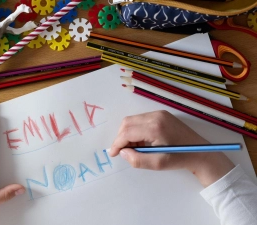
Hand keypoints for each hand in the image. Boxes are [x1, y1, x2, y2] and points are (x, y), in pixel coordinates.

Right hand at [110, 110, 234, 186]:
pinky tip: (143, 142)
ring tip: (137, 148)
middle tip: (125, 152)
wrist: (201, 152)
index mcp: (155, 127)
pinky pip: (140, 120)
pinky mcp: (161, 115)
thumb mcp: (157, 164)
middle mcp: (155, 116)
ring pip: (132, 120)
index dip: (117, 143)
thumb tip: (123, 152)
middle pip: (127, 123)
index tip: (113, 154)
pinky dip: (136, 130)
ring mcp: (159, 113)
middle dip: (121, 138)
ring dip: (128, 134)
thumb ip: (137, 159)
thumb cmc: (180, 159)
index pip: (127, 132)